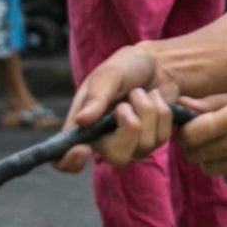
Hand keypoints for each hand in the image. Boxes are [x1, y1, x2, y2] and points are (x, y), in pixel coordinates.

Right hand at [56, 47, 167, 171]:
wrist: (156, 63)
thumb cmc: (125, 67)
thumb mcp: (109, 74)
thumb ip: (97, 96)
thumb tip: (81, 121)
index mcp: (82, 126)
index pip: (64, 159)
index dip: (69, 162)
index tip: (84, 150)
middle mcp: (104, 140)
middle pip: (117, 157)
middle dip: (129, 127)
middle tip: (126, 104)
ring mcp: (130, 144)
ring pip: (145, 146)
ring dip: (146, 111)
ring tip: (140, 93)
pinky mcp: (153, 140)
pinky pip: (162, 137)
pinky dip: (162, 112)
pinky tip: (154, 98)